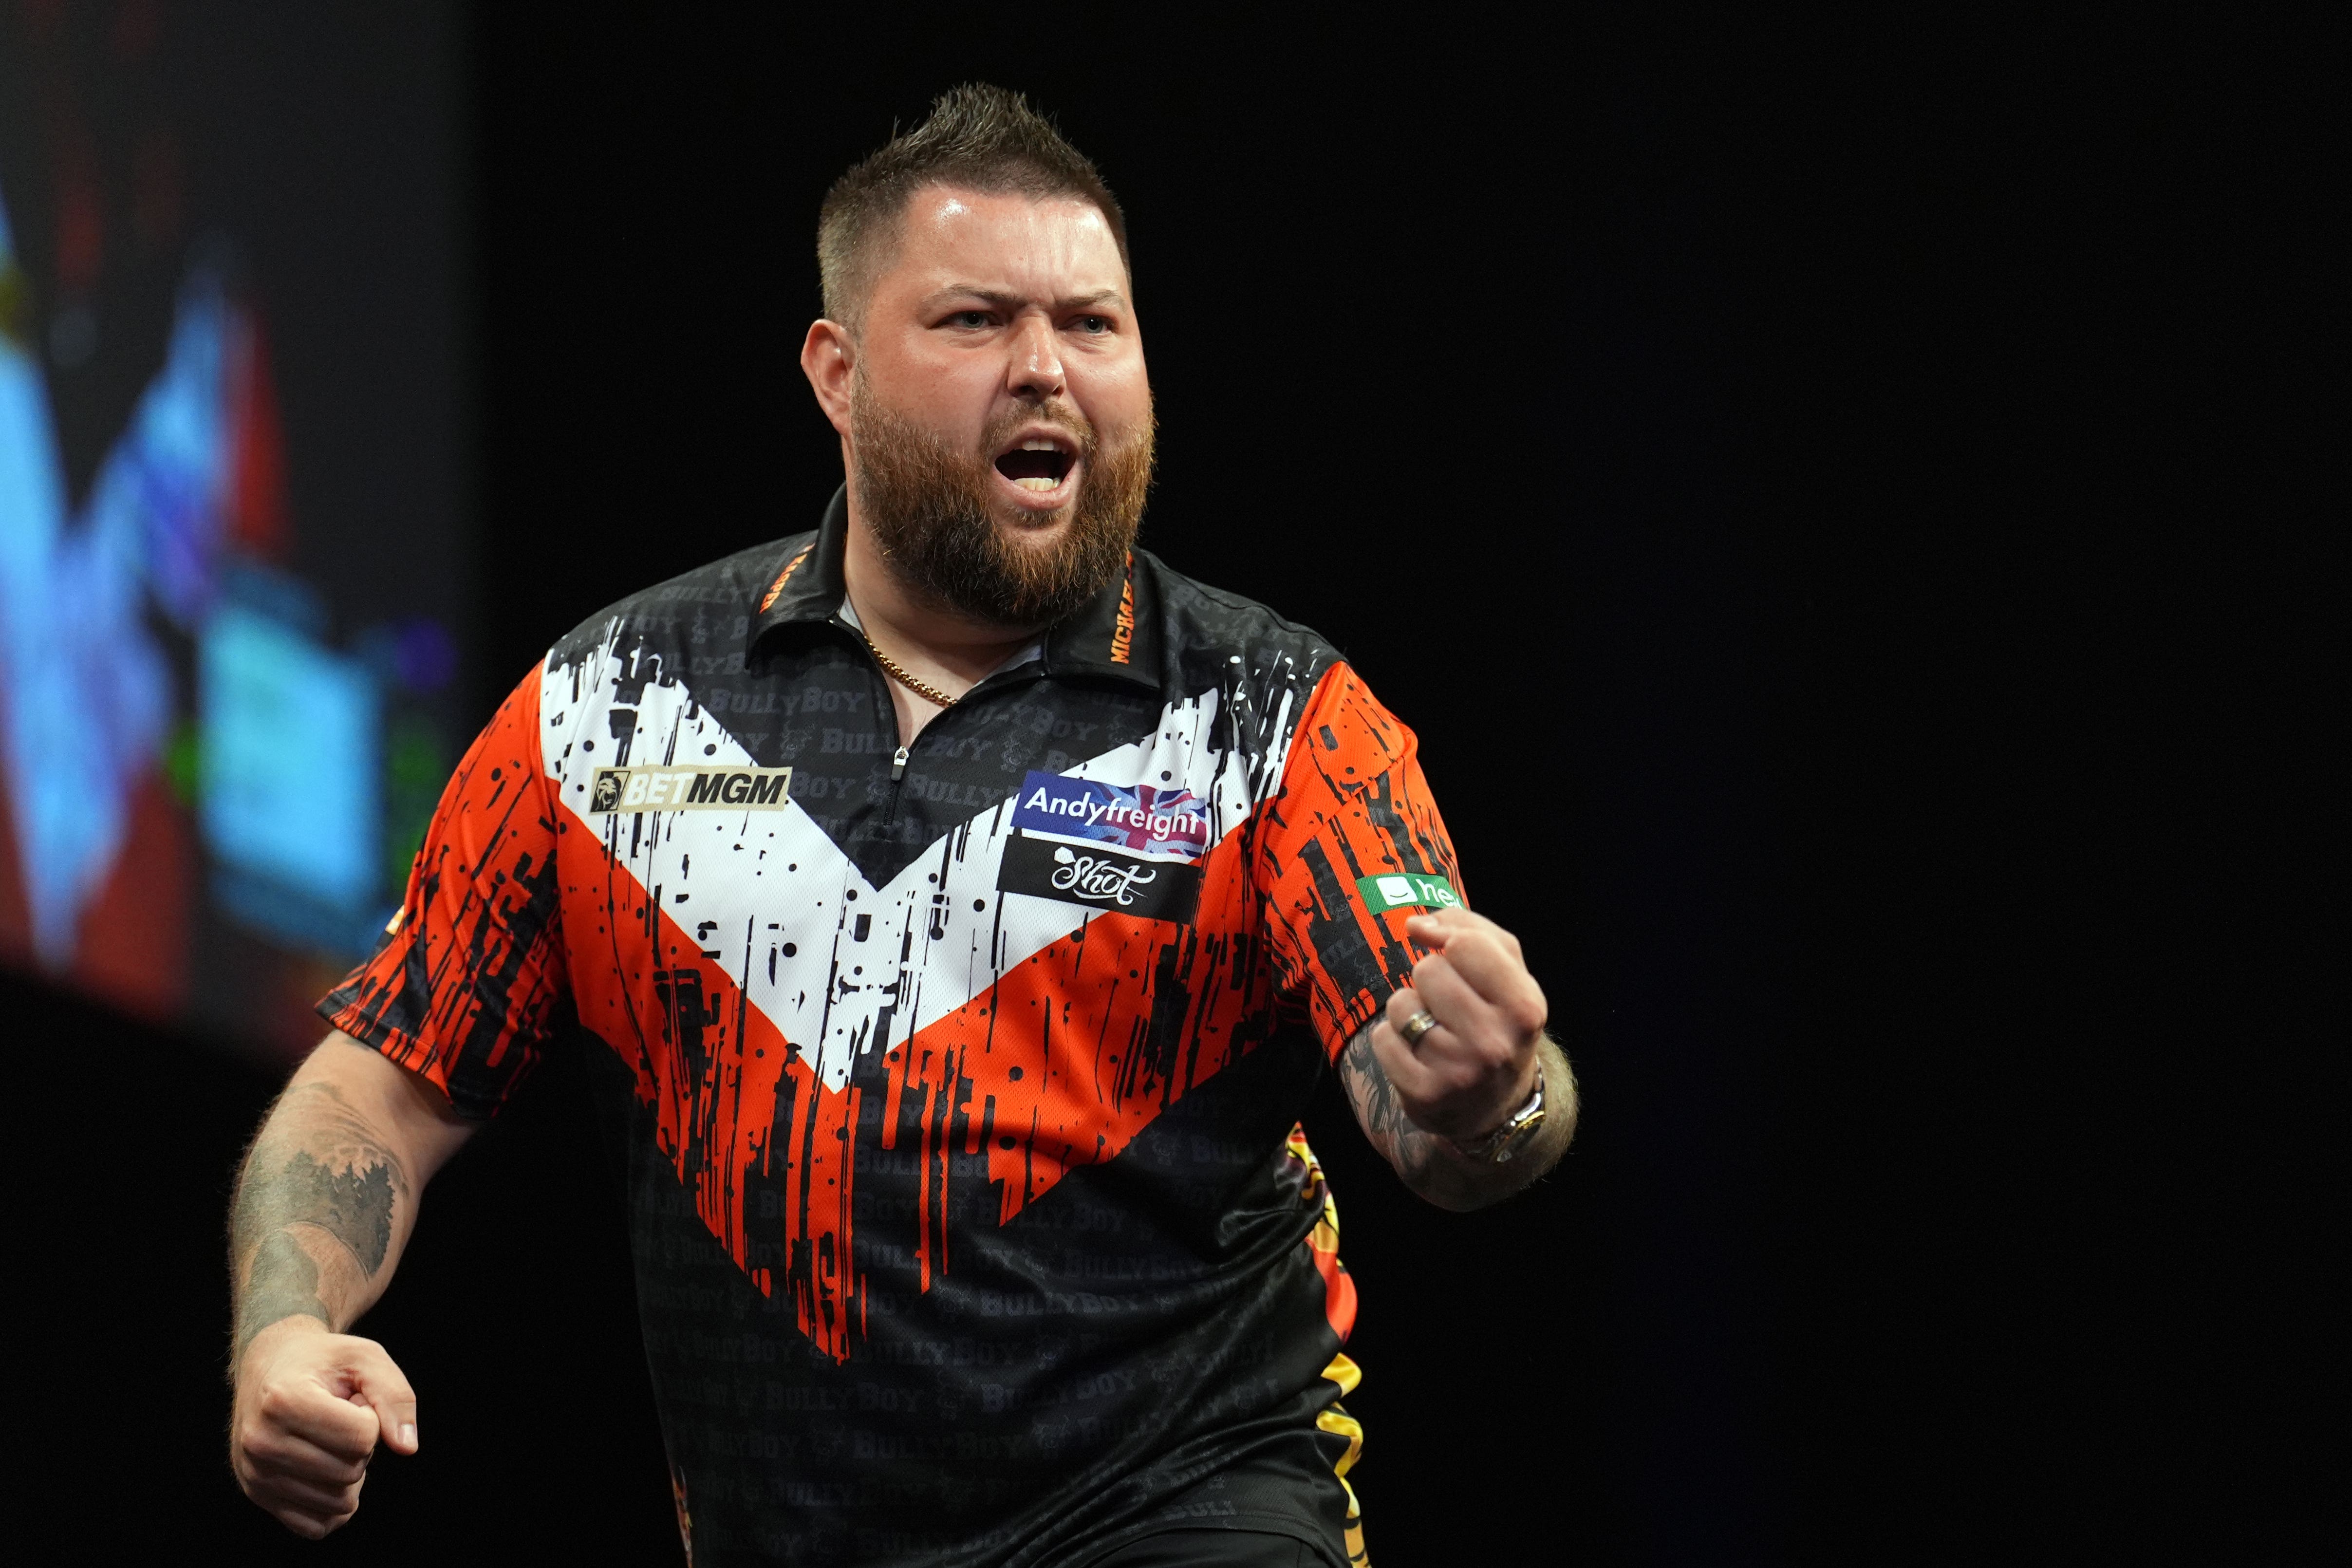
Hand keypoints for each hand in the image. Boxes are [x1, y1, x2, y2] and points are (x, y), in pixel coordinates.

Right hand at [231, 1317, 418, 1537]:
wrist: (270, 1365)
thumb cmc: (323, 1361)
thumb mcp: (365, 1358)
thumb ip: (396, 1397)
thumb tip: (407, 1447)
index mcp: (284, 1401)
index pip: (361, 1437)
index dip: (372, 1418)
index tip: (352, 1400)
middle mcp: (261, 1442)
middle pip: (350, 1471)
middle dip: (361, 1446)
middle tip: (340, 1419)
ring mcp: (255, 1474)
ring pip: (338, 1503)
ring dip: (348, 1474)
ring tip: (328, 1440)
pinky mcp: (258, 1495)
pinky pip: (316, 1526)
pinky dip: (334, 1504)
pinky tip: (325, 1469)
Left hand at [1371, 907, 1548, 1144]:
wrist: (1496, 1104)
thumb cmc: (1497, 1019)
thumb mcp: (1507, 971)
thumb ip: (1470, 929)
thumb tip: (1415, 926)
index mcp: (1524, 1007)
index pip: (1466, 944)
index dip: (1452, 943)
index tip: (1456, 958)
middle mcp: (1495, 1044)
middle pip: (1428, 970)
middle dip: (1432, 980)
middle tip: (1450, 1006)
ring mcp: (1459, 1073)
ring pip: (1400, 1004)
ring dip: (1409, 1010)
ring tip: (1434, 1030)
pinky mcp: (1424, 1095)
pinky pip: (1382, 1038)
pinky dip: (1392, 1040)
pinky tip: (1418, 1054)